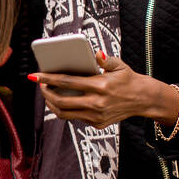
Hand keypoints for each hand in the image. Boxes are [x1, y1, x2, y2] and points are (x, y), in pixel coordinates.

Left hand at [33, 53, 176, 128]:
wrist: (143, 99)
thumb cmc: (128, 79)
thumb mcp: (119, 66)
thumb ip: (106, 59)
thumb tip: (95, 53)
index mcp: (100, 86)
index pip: (67, 82)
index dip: (48, 79)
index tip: (35, 76)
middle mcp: (97, 103)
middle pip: (62, 102)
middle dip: (46, 93)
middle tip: (40, 85)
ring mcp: (96, 116)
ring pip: (65, 113)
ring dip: (52, 104)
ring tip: (48, 94)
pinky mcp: (97, 124)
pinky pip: (75, 118)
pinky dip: (66, 110)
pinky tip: (62, 101)